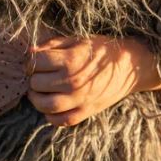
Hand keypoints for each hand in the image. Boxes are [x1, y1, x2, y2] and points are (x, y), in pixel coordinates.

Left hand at [24, 34, 160, 126]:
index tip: (35, 60)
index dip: (31, 61)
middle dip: (33, 78)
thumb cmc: (102, 50)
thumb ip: (52, 44)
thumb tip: (30, 52)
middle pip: (36, 84)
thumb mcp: (78, 40)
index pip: (36, 63)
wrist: (130, 67)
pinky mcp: (85, 112)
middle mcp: (73, 82)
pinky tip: (52, 105)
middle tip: (38, 74)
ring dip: (36, 98)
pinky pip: (59, 121)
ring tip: (39, 90)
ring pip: (44, 105)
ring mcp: (79, 100)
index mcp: (70, 60)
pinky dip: (50, 115)